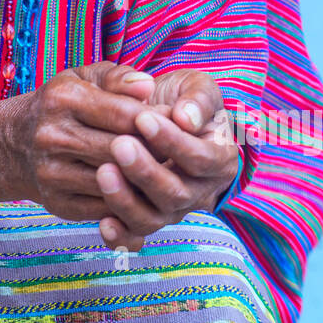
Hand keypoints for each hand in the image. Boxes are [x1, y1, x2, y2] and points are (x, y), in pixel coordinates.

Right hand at [10, 62, 161, 224]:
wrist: (14, 145)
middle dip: (155, 151)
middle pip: (122, 150)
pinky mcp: (57, 203)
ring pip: (115, 181)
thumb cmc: (62, 105)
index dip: (157, 120)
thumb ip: (119, 77)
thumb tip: (149, 87)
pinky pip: (104, 207)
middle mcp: (53, 135)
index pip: (125, 114)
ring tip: (166, 169)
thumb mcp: (85, 78)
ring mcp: (52, 173)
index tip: (176, 123)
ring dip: (145, 179)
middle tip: (179, 150)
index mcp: (63, 98)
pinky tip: (141, 190)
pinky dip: (128, 200)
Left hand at [95, 69, 238, 251]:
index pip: (201, 159)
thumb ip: (198, 98)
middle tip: (118, 145)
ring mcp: (171, 209)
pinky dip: (121, 236)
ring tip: (103, 171)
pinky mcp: (145, 217)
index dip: (173, 142)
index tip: (143, 118)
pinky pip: (135, 236)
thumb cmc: (180, 97)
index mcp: (220, 159)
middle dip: (146, 171)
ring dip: (126, 200)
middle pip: (176, 194)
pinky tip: (103, 223)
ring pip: (152, 218)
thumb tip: (186, 118)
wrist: (156, 113)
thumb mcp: (196, 86)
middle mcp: (199, 192)